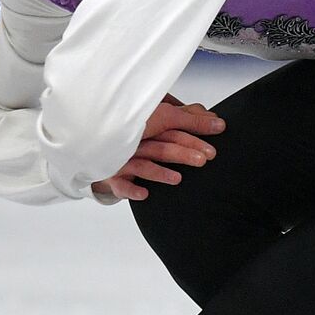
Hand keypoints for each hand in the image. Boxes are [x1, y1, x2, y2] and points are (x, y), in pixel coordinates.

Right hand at [91, 94, 225, 201]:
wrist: (98, 150)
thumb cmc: (135, 138)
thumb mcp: (160, 124)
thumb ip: (186, 120)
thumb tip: (215, 120)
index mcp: (147, 128)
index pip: (173, 129)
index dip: (194, 132)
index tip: (215, 138)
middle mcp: (136, 143)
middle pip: (161, 147)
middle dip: (183, 152)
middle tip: (204, 159)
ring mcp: (123, 160)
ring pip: (142, 164)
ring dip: (159, 172)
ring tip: (178, 179)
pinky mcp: (112, 176)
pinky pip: (121, 184)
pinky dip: (132, 189)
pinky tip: (145, 194)